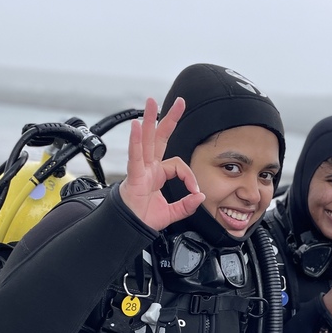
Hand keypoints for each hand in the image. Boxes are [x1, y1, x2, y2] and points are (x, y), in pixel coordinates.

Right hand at [118, 97, 205, 230]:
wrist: (130, 230)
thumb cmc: (144, 219)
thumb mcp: (172, 213)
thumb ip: (187, 205)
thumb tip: (200, 197)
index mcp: (157, 174)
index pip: (178, 165)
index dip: (189, 176)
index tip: (195, 191)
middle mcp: (148, 167)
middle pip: (159, 138)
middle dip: (168, 119)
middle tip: (178, 102)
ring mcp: (140, 169)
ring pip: (145, 140)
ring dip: (149, 120)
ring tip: (150, 102)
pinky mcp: (133, 176)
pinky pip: (135, 156)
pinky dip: (135, 142)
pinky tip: (136, 127)